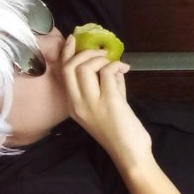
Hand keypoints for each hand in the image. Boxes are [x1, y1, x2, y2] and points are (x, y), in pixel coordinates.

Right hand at [61, 35, 150, 168]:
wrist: (130, 154)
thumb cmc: (120, 132)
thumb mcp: (108, 105)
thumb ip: (108, 84)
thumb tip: (112, 64)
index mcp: (73, 105)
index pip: (63, 73)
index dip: (67, 53)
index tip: (74, 39)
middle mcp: (78, 103)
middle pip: (70, 67)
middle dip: (85, 52)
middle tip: (101, 52)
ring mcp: (92, 103)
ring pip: (85, 67)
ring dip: (101, 58)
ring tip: (115, 62)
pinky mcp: (110, 102)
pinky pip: (107, 73)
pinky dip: (115, 65)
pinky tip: (124, 68)